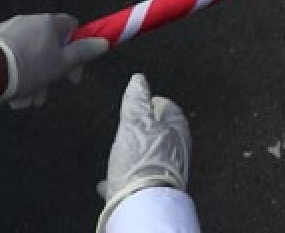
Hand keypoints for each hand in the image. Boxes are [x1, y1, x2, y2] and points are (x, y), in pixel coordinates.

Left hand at [0, 13, 107, 108]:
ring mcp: (7, 30)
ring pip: (28, 56)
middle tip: (45, 92)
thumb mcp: (61, 65)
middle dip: (49, 71)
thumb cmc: (25, 67)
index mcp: (50, 23)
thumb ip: (84, 53)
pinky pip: (8, 57)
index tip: (73, 68)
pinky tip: (7, 92)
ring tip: (23, 100)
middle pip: (49, 46)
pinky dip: (12, 73)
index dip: (77, 48)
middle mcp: (29, 21)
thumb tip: (104, 41)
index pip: (72, 27)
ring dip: (30, 78)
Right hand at [98, 74, 190, 216]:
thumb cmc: (142, 163)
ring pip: (151, 158)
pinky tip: (107, 181)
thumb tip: (139, 80)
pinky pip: (134, 181)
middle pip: (163, 134)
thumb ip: (137, 102)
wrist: (140, 204)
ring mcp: (163, 173)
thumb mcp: (135, 124)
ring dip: (138, 152)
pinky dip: (122, 178)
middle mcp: (175, 153)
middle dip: (149, 127)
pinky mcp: (148, 191)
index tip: (149, 98)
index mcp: (177, 133)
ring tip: (122, 149)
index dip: (158, 102)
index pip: (171, 110)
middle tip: (136, 122)